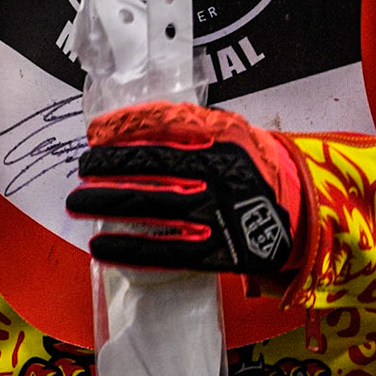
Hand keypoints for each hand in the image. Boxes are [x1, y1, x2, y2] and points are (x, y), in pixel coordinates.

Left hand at [67, 101, 306, 273]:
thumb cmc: (252, 165)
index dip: (124, 130)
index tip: (94, 134)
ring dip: (108, 205)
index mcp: (220, 140)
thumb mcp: (230, 132)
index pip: (162, 128)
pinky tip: (102, 246)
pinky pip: (166, 251)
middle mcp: (216, 174)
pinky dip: (130, 249)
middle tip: (80, 171)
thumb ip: (188, 126)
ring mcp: (216, 214)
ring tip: (78, 203)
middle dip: (106, 170)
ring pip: (152, 207)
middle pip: (149, 169)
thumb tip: (130, 123)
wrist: (297, 210)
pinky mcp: (217, 252)